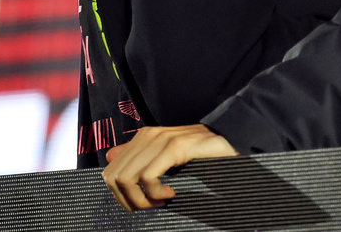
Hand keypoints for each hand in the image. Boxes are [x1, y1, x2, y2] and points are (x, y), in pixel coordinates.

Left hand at [102, 123, 237, 210]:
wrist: (231, 142)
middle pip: (114, 177)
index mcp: (143, 136)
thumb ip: (138, 155)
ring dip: (143, 199)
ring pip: (127, 179)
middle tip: (153, 205)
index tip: (143, 202)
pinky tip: (172, 194)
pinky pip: (148, 178)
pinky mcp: (174, 147)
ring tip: (162, 200)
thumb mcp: (166, 155)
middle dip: (130, 200)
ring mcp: (161, 139)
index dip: (121, 195)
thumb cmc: (200, 154)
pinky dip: (156, 193)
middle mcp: (148, 135)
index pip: (109, 171)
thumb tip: (110, 156)